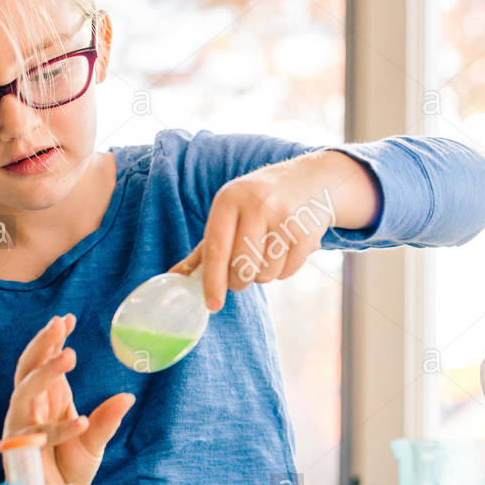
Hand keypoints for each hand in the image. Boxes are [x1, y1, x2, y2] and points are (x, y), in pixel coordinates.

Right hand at [1, 313, 135, 484]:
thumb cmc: (72, 469)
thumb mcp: (95, 441)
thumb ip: (107, 420)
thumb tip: (127, 397)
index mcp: (49, 399)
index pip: (44, 361)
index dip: (51, 340)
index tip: (68, 318)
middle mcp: (31, 409)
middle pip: (27, 369)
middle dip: (41, 346)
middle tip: (59, 327)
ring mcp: (23, 429)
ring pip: (24, 393)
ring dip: (46, 374)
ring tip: (69, 356)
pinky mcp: (20, 453)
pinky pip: (37, 435)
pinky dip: (60, 428)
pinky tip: (81, 420)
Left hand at [168, 150, 378, 310]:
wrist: (310, 180)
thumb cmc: (259, 202)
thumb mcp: (230, 213)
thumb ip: (204, 248)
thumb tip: (174, 278)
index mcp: (230, 199)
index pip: (217, 248)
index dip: (213, 280)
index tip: (212, 304)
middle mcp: (256, 205)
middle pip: (242, 266)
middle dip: (239, 281)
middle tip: (241, 275)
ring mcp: (284, 218)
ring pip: (266, 273)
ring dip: (263, 274)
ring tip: (268, 253)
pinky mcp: (306, 233)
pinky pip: (288, 272)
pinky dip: (283, 271)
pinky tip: (285, 250)